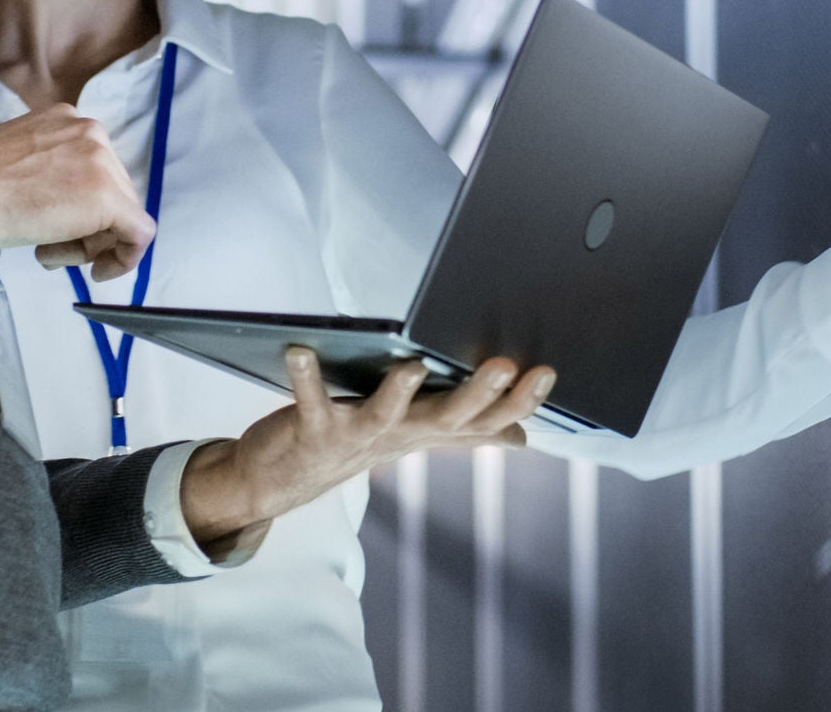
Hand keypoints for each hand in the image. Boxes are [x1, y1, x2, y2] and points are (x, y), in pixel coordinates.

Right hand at [0, 104, 155, 278]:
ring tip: (48, 252)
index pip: (95, 172)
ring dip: (90, 244)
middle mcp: (92, 132)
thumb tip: (67, 203)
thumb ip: (51, 173)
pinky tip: (98, 271)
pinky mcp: (108, 197)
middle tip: (51, 248)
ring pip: (122, 214)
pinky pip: (139, 234)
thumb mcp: (20, 163)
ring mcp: (103, 162)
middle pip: (113, 192)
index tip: (58, 229)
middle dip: (88, 228)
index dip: (81, 209)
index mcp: (68, 120)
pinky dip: (124, 258)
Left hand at [178, 349, 554, 552]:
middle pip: (447, 419)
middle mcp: (399, 436)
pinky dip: (305, 376)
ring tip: (412, 365)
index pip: (485, 420)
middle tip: (504, 365)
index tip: (547, 372)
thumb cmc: (355, 442)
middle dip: (478, 394)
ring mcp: (356, 436)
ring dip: (399, 392)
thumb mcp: (415, 435)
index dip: (518, 401)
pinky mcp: (313, 430)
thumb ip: (466, 430)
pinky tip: (300, 350)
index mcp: (427, 430)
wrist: (283, 480)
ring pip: (385, 416)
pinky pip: (310, 401)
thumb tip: (521, 436)